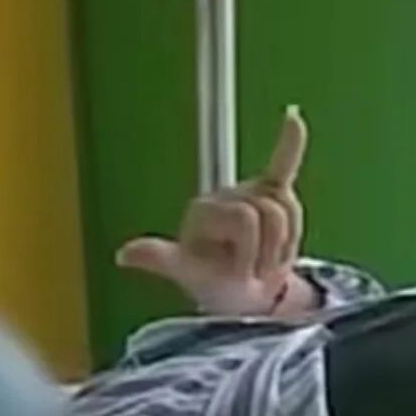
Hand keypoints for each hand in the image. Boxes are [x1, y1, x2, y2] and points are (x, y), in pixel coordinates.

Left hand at [117, 107, 310, 317]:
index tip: (240, 275)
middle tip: (254, 272)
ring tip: (266, 262)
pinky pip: (284, 163)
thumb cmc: (215, 287)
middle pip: (272, 214)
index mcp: (201, 211)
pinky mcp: (271, 195)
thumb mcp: (191, 277)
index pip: (246, 220)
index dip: (249, 254)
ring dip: (286, 245)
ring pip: (289, 208)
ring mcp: (248, 194)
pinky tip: (293, 116)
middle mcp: (224, 195)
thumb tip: (122, 254)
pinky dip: (291, 141)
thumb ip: (162, 260)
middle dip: (270, 252)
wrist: (244, 299)